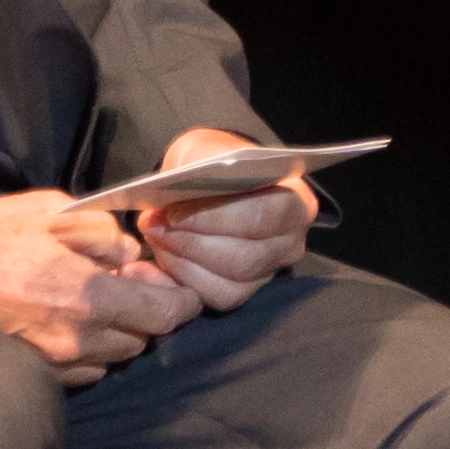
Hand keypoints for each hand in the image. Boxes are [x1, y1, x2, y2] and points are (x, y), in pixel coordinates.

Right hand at [0, 189, 196, 379]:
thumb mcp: (60, 213)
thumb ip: (107, 236)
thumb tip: (129, 259)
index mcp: (89, 299)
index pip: (164, 316)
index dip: (183, 304)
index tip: (184, 293)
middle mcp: (76, 340)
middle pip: (140, 341)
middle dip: (147, 316)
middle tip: (133, 289)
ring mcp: (52, 362)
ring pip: (111, 360)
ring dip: (116, 336)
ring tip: (99, 305)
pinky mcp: (32, 371)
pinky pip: (80, 372)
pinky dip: (88, 352)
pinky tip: (72, 323)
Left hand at [128, 129, 318, 313]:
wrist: (216, 180)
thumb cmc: (215, 165)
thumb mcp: (210, 151)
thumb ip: (201, 167)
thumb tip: (180, 191)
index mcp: (296, 201)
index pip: (260, 216)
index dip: (214, 218)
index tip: (172, 212)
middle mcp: (292, 241)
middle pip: (245, 257)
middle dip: (192, 244)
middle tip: (153, 226)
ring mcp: (271, 270)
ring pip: (231, 281)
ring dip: (184, 261)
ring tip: (155, 237)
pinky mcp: (247, 291)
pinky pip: (219, 296)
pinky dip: (186, 278)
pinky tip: (165, 256)